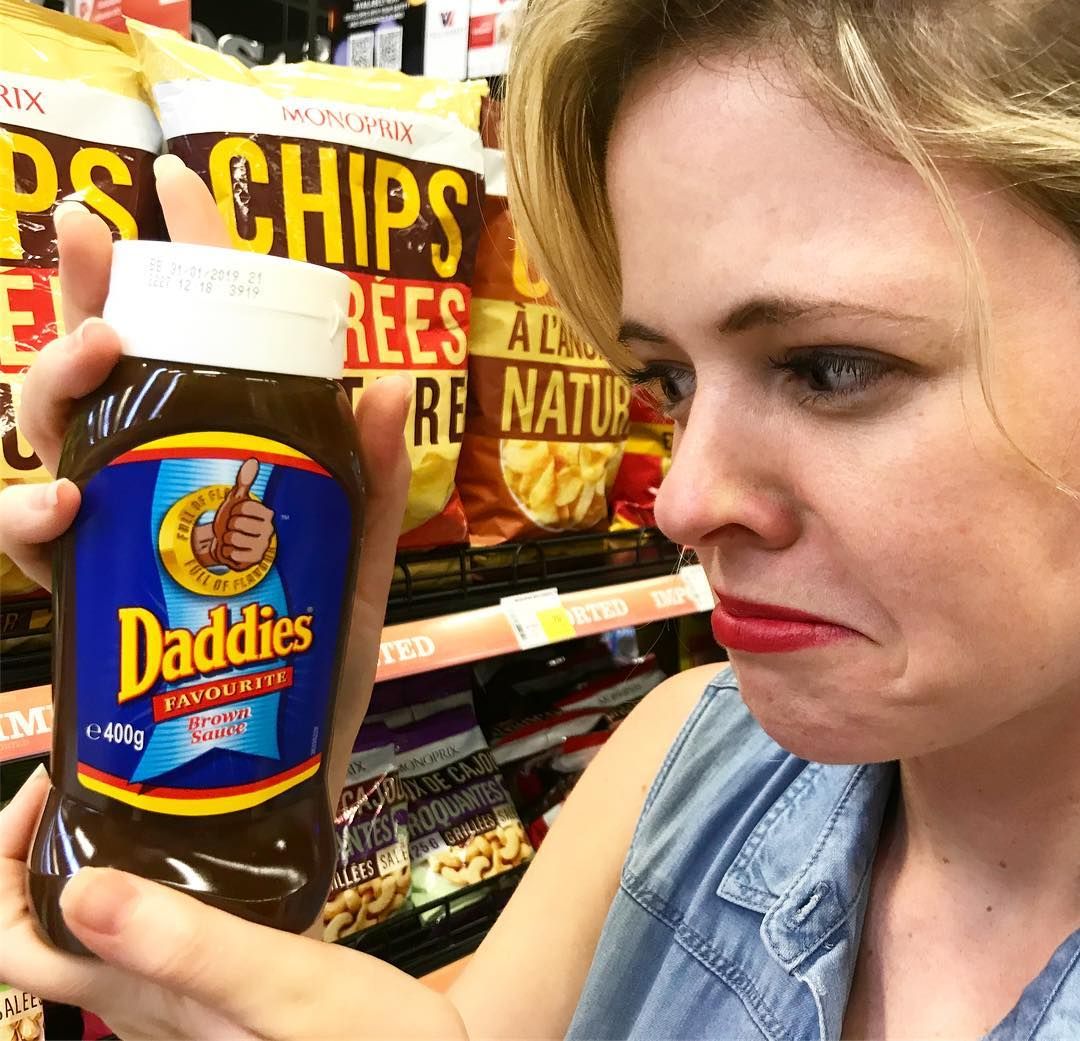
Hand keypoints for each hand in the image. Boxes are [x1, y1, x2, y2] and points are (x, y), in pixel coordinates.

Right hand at [0, 157, 428, 1037]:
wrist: (269, 791)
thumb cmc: (314, 680)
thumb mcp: (359, 579)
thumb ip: (375, 492)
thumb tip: (383, 381)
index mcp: (219, 474)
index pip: (191, 352)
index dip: (174, 264)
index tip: (167, 185)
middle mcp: (149, 495)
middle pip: (96, 376)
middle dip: (86, 296)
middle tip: (91, 246)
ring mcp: (105, 547)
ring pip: (41, 440)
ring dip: (47, 389)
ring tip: (91, 364)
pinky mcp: (75, 607)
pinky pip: (32, 542)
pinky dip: (30, 508)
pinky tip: (61, 500)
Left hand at [0, 772, 464, 1039]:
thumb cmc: (361, 1034)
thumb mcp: (280, 984)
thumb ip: (188, 945)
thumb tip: (78, 889)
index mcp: (136, 997)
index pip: (9, 943)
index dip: (1, 862)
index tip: (58, 788)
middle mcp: (138, 998)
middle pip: (42, 925)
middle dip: (50, 838)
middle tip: (111, 768)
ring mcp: (176, 993)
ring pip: (100, 917)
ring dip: (101, 847)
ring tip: (153, 782)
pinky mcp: (214, 980)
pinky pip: (156, 917)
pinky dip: (155, 864)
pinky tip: (206, 831)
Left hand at [193, 458, 275, 570]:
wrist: (230, 544)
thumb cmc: (234, 520)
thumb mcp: (236, 500)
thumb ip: (244, 481)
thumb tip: (253, 460)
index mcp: (267, 513)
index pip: (242, 507)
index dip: (232, 510)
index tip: (236, 514)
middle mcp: (269, 530)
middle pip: (236, 523)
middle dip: (228, 526)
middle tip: (233, 529)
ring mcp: (263, 546)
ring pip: (232, 539)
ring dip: (227, 540)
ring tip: (233, 540)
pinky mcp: (255, 561)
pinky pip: (231, 554)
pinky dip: (227, 553)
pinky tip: (233, 551)